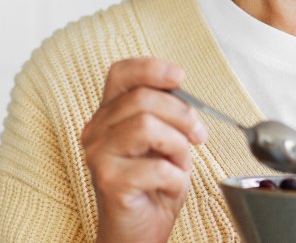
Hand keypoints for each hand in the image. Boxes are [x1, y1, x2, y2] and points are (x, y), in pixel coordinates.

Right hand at [81, 58, 207, 242]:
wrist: (138, 233)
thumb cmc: (152, 187)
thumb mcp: (164, 142)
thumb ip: (166, 116)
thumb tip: (186, 98)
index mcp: (109, 115)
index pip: (121, 74)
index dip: (151, 68)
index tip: (179, 76)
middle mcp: (96, 131)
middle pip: (142, 98)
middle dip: (181, 114)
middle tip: (198, 134)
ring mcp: (98, 156)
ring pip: (145, 125)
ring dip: (176, 144)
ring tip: (179, 163)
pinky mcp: (109, 181)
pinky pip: (155, 166)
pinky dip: (175, 177)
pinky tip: (170, 186)